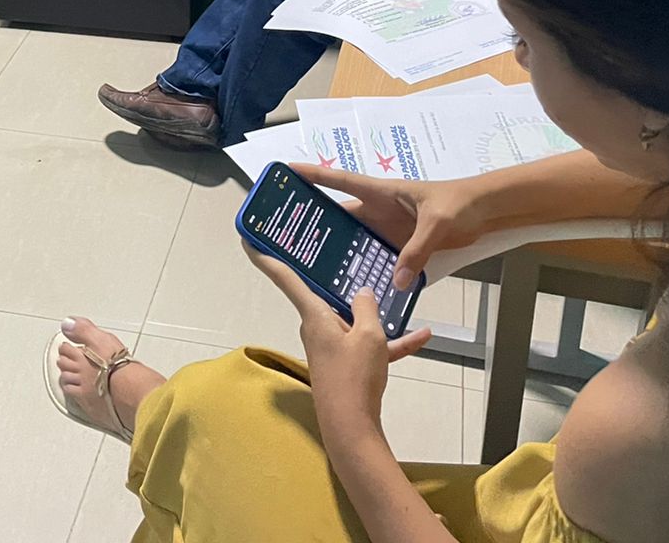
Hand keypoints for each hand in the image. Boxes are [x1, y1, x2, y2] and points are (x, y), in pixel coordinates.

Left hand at [247, 245, 431, 431]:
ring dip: (374, 316)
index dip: (265, 257)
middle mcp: (317, 328)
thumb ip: (366, 308)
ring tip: (398, 298)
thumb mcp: (369, 335)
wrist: (352, 428)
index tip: (247, 239)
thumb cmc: (355, 377)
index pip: (285, 278)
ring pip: (352, 322)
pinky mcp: (345, 365)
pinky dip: (392, 342)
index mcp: (315, 315)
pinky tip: (422, 336)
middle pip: (324, 297)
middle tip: (340, 252)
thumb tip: (362, 292)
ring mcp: (330, 347)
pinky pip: (369, 346)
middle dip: (333, 280)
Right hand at [292, 163, 491, 289]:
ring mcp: (390, 229)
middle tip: (291, 237)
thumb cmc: (461, 204)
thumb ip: (416, 250)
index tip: (287, 172)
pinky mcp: (403, 245)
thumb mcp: (437, 223)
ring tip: (316, 268)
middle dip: (318, 223)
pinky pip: (379, 258)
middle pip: (342, 216)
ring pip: (357, 240)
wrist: (486, 211)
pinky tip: (356, 285)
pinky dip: (368, 269)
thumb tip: (396, 280)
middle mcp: (380, 209)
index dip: (314, 176)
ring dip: (341, 251)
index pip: (341, 180)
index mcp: (383, 191)